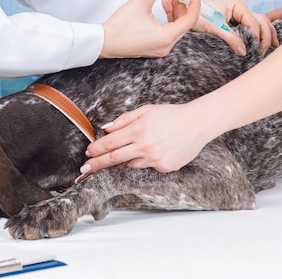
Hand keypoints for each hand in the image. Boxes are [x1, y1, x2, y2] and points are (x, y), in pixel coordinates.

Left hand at [80, 104, 212, 174]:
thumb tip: (106, 129)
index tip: (88, 153)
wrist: (197, 124)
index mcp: (138, 130)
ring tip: (110, 162)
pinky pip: (146, 167)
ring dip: (118, 164)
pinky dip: (141, 162)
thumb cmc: (171, 115)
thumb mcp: (145, 111)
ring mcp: (155, 159)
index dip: (96, 149)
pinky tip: (146, 154)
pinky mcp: (164, 167)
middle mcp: (145, 146)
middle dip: (96, 164)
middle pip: (114, 159)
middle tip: (84, 169)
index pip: (110, 143)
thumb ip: (124, 120)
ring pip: (129, 165)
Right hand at [100, 0, 199, 58]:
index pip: (190, 19)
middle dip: (182, 6)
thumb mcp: (140, 1)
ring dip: (174, 13)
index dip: (194, 3)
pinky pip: (167, 33)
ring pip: (176, 28)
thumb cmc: (120, 26)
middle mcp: (166, 46)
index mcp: (166, 37)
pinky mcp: (154, 48)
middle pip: (184, 24)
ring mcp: (160, 49)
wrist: (104, 42)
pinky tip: (161, 8)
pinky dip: (167, 20)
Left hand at [201, 0, 277, 54]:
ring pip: (260, 24)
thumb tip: (244, 51)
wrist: (185, 11)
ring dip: (266, 36)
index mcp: (238, 5)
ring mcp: (240, 14)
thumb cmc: (197, 14)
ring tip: (267, 50)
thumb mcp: (212, 26)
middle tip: (262, 53)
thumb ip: (229, 37)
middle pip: (261, 22)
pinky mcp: (236, 21)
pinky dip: (260, 35)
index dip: (256, 39)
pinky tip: (263, 44)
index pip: (254, 24)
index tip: (255, 52)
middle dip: (265, 38)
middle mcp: (241, 8)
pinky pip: (252, 27)